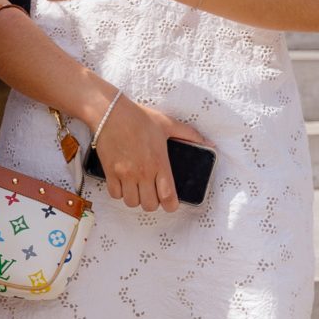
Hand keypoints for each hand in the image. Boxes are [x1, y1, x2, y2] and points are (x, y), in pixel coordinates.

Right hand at [91, 95, 208, 212]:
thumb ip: (189, 134)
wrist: (110, 112)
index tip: (170, 202)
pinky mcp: (109, 172)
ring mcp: (125, 173)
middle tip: (152, 193)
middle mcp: (142, 172)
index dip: (171, 205)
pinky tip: (123, 183)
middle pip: (149, 205)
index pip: (168, 198)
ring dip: (135, 198)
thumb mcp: (167, 124)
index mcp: (159, 163)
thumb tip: (209, 143)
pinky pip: (115, 194)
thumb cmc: (138, 117)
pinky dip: (119, 192)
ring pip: (131, 202)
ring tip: (137, 188)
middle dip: (152, 202)